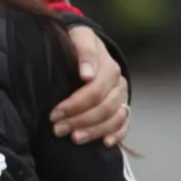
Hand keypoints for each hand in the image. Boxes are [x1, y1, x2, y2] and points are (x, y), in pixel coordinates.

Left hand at [54, 26, 129, 146]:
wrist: (86, 47)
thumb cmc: (78, 43)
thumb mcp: (79, 37)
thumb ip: (84, 52)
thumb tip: (87, 75)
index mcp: (110, 69)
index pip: (95, 92)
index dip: (75, 105)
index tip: (54, 114)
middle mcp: (119, 85)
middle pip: (104, 109)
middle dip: (80, 121)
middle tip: (57, 129)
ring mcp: (122, 99)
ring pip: (114, 120)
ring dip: (94, 131)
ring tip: (74, 139)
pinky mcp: (122, 109)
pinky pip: (125, 125)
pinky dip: (117, 135)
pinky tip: (105, 143)